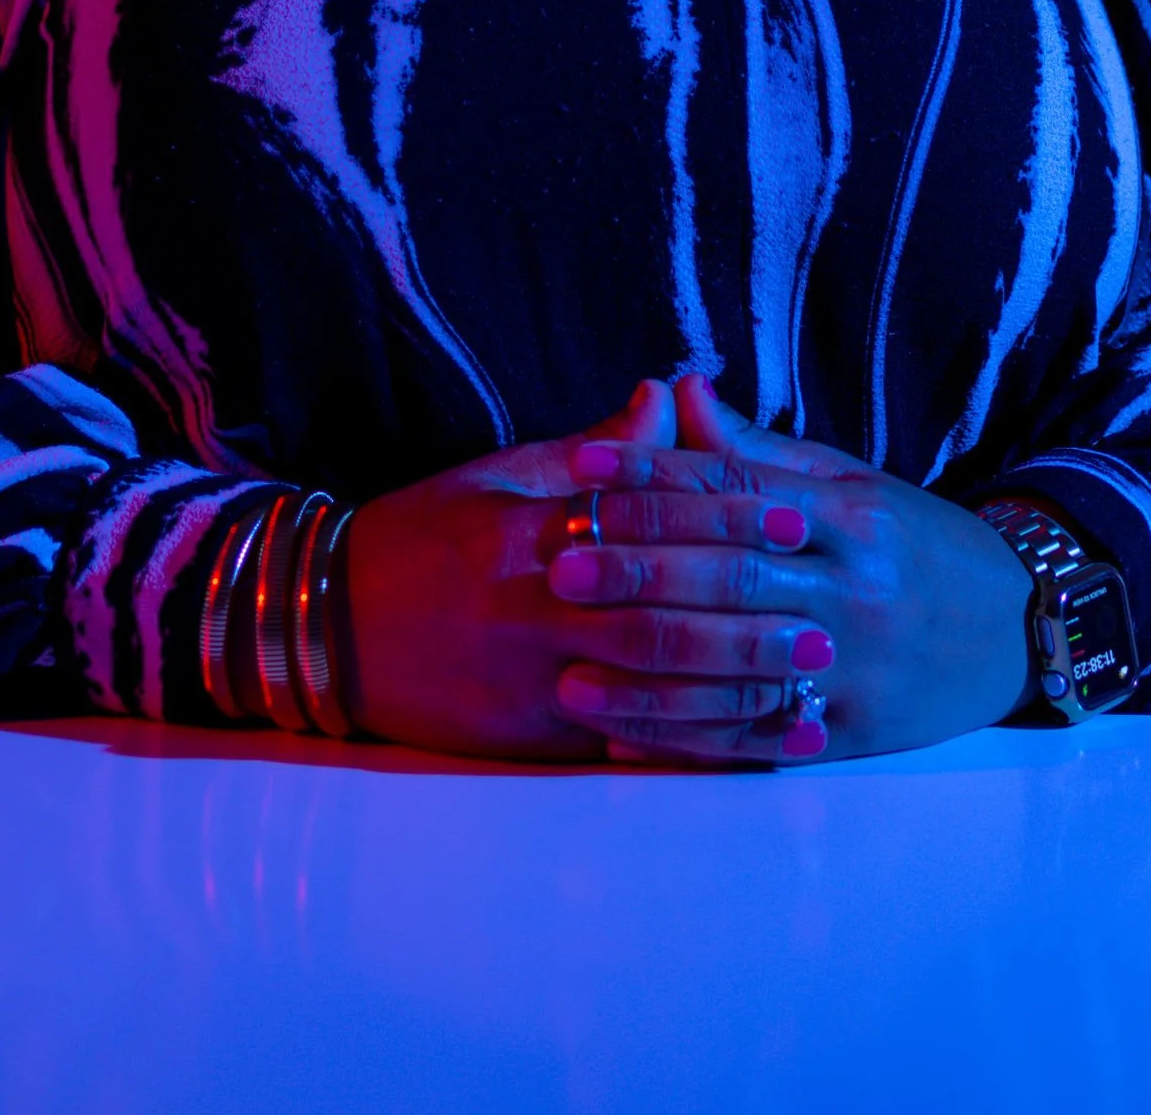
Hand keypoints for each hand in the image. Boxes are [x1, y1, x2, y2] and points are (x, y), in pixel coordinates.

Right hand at [342, 377, 827, 761]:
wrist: (325, 626)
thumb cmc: (420, 537)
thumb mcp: (496, 474)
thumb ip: (592, 450)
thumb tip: (665, 397)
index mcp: (533, 529)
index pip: (649, 519)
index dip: (727, 518)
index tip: (795, 519)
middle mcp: (536, 608)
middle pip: (662, 616)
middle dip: (749, 623)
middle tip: (825, 623)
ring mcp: (531, 681)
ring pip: (653, 693)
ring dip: (738, 694)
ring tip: (808, 691)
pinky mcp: (526, 741)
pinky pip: (623, 748)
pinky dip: (692, 751)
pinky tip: (749, 753)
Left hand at [540, 373, 1034, 764]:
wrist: (1019, 625)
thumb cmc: (917, 543)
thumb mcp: (851, 480)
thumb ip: (757, 450)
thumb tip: (678, 390)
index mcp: (852, 514)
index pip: (736, 487)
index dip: (654, 476)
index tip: (582, 469)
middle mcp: (855, 588)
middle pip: (731, 575)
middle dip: (638, 570)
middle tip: (560, 565)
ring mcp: (856, 668)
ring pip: (736, 668)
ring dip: (645, 671)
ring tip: (567, 664)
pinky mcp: (852, 735)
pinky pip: (756, 738)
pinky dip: (686, 739)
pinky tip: (622, 736)